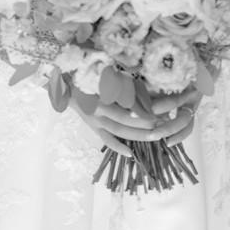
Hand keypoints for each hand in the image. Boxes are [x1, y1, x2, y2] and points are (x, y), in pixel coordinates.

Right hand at [69, 88, 200, 156]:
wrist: (68, 86)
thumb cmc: (90, 76)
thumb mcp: (106, 75)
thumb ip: (123, 82)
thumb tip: (146, 87)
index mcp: (102, 94)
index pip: (125, 104)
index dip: (142, 110)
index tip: (158, 111)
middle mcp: (99, 110)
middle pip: (125, 120)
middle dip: (144, 124)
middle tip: (162, 126)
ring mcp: (96, 121)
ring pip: (118, 131)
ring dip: (137, 135)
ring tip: (154, 137)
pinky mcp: (94, 128)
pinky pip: (107, 140)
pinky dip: (118, 147)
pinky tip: (130, 154)